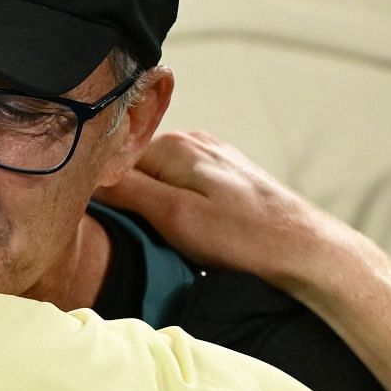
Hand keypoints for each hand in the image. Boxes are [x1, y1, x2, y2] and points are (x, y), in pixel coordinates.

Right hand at [96, 131, 344, 288]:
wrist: (304, 249)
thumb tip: (86, 176)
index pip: (109, 162)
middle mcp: (190, 142)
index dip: (100, 194)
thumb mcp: (174, 217)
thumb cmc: (244, 237)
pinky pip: (180, 186)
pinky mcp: (223, 175)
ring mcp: (209, 157)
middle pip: (132, 169)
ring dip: (151, 207)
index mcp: (172, 146)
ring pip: (157, 179)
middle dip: (127, 201)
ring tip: (164, 236)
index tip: (100, 223)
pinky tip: (186, 230)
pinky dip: (174, 207)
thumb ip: (126, 192)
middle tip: (134, 235)